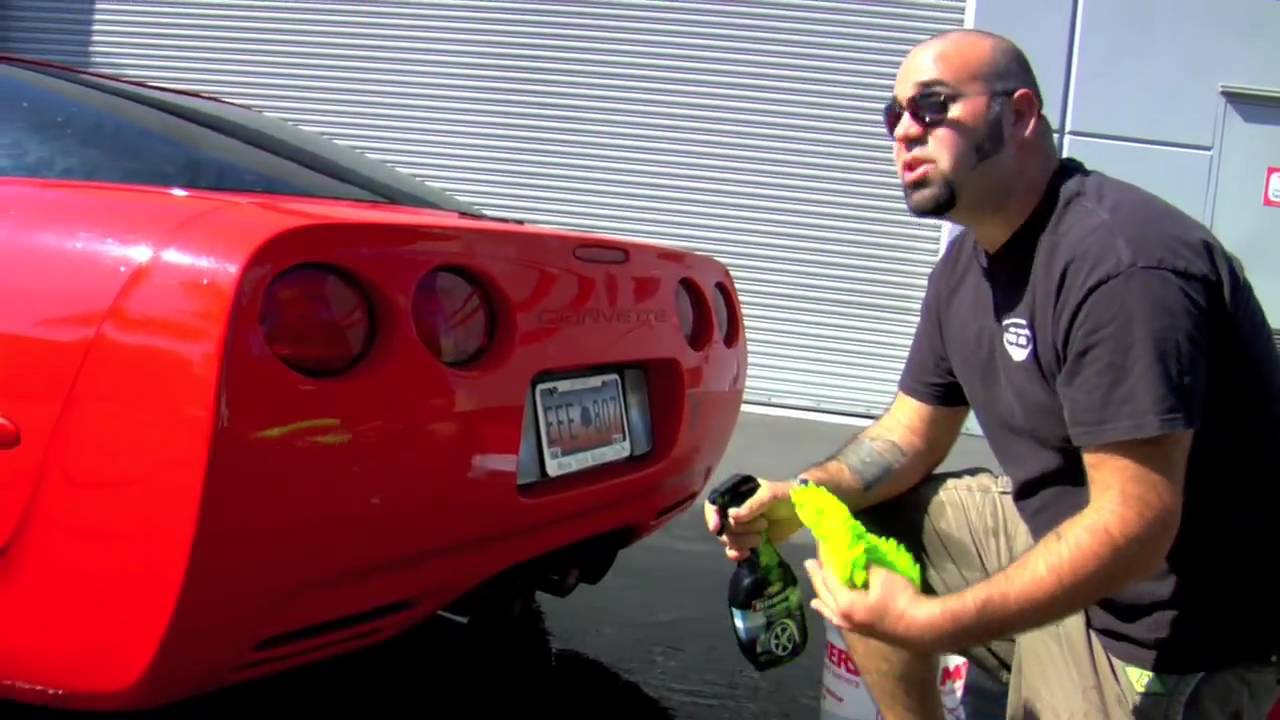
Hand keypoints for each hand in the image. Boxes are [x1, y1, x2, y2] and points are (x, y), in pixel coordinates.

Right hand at [704, 477, 804, 561]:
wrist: (806, 509)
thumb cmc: (789, 494)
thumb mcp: (772, 494)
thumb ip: (752, 504)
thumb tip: (731, 516)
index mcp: (737, 494)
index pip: (714, 503)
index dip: (712, 516)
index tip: (717, 528)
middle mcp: (735, 510)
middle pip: (722, 526)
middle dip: (740, 530)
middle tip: (763, 525)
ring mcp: (742, 527)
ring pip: (728, 540)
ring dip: (742, 542)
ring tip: (761, 537)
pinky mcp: (749, 541)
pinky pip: (734, 551)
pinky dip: (737, 554)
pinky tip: (747, 554)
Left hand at [804, 557, 944, 653]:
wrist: (922, 627)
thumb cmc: (901, 599)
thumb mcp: (882, 575)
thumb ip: (865, 566)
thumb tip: (858, 560)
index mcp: (844, 602)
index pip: (828, 576)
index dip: (824, 558)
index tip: (820, 544)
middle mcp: (842, 616)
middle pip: (824, 593)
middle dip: (816, 578)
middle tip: (809, 563)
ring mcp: (851, 626)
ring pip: (829, 610)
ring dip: (821, 597)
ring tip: (812, 595)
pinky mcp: (861, 631)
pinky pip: (838, 619)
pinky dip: (830, 612)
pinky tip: (831, 613)